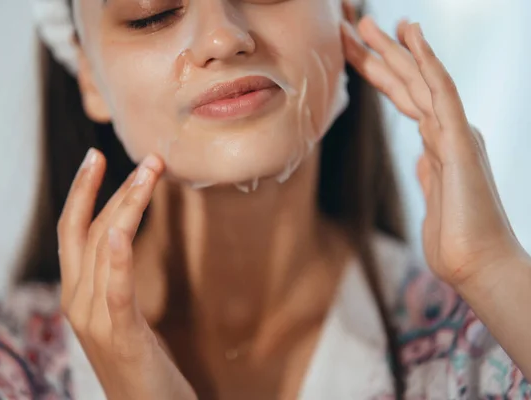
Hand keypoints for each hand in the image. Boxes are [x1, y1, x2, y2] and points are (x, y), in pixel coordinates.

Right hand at [57, 149, 195, 399]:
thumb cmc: (139, 361)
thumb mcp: (121, 313)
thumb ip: (113, 279)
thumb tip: (119, 240)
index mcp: (76, 294)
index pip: (74, 231)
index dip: (82, 191)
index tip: (96, 156)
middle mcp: (77, 302)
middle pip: (90, 232)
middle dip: (115, 189)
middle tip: (147, 158)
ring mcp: (95, 320)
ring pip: (106, 250)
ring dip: (128, 207)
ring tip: (150, 173)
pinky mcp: (121, 336)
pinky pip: (116, 290)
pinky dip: (119, 259)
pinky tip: (125, 231)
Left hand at [341, 17, 528, 288]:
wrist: (478, 267)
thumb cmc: (455, 241)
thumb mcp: (434, 200)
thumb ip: (430, 173)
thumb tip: (423, 157)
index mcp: (438, 145)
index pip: (402, 100)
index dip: (378, 74)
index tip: (353, 54)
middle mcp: (448, 132)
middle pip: (406, 84)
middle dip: (378, 54)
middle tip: (352, 24)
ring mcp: (455, 134)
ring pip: (420, 81)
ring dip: (395, 50)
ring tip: (371, 22)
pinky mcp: (461, 142)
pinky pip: (442, 93)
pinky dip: (428, 63)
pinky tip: (413, 38)